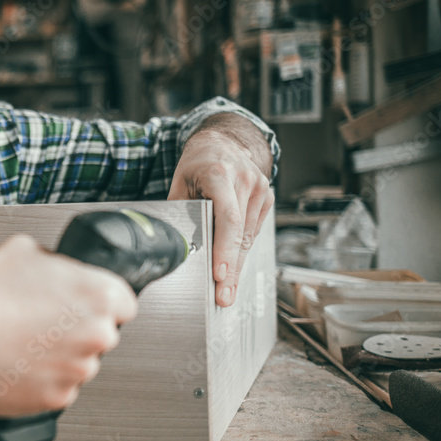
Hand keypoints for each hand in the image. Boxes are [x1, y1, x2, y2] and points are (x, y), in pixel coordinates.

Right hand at [0, 235, 137, 416]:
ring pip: (77, 364)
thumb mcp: (27, 251)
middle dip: (76, 330)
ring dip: (58, 357)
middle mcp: (97, 335)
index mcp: (100, 295)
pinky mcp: (55, 399)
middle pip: (100, 335)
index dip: (97, 303)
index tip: (79, 306)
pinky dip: (40, 380)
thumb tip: (59, 270)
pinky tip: (16, 362)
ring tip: (22, 342)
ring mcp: (77, 371)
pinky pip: (57, 389)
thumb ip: (58, 263)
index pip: (123, 304)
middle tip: (42, 323)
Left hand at [168, 125, 273, 307]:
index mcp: (220, 174)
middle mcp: (245, 181)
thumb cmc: (198, 164)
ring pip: (248, 238)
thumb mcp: (181, 181)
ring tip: (227, 291)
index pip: (227, 217)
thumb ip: (180, 210)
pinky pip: (252, 232)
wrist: (224, 143)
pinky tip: (233, 270)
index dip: (224, 248)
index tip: (219, 274)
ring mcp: (260, 189)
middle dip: (231, 269)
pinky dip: (241, 252)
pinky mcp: (266, 198)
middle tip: (223, 296)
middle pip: (239, 234)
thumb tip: (173, 243)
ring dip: (237, 266)